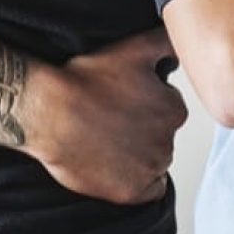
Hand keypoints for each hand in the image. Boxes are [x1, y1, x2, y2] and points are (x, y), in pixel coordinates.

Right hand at [20, 27, 189, 205]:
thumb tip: (186, 42)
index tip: (123, 102)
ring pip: (154, 162)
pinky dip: (135, 181)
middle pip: (162, 137)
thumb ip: (168, 43)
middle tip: (112, 121)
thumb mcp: (135, 48)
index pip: (169, 110)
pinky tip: (114, 165)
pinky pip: (146, 190)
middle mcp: (169, 141)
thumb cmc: (86, 79)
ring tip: (106, 140)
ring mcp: (149, 168)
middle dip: (143, 130)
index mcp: (174, 109)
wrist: (47, 111)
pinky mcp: (130, 192)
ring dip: (138, 155)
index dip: (145, 104)